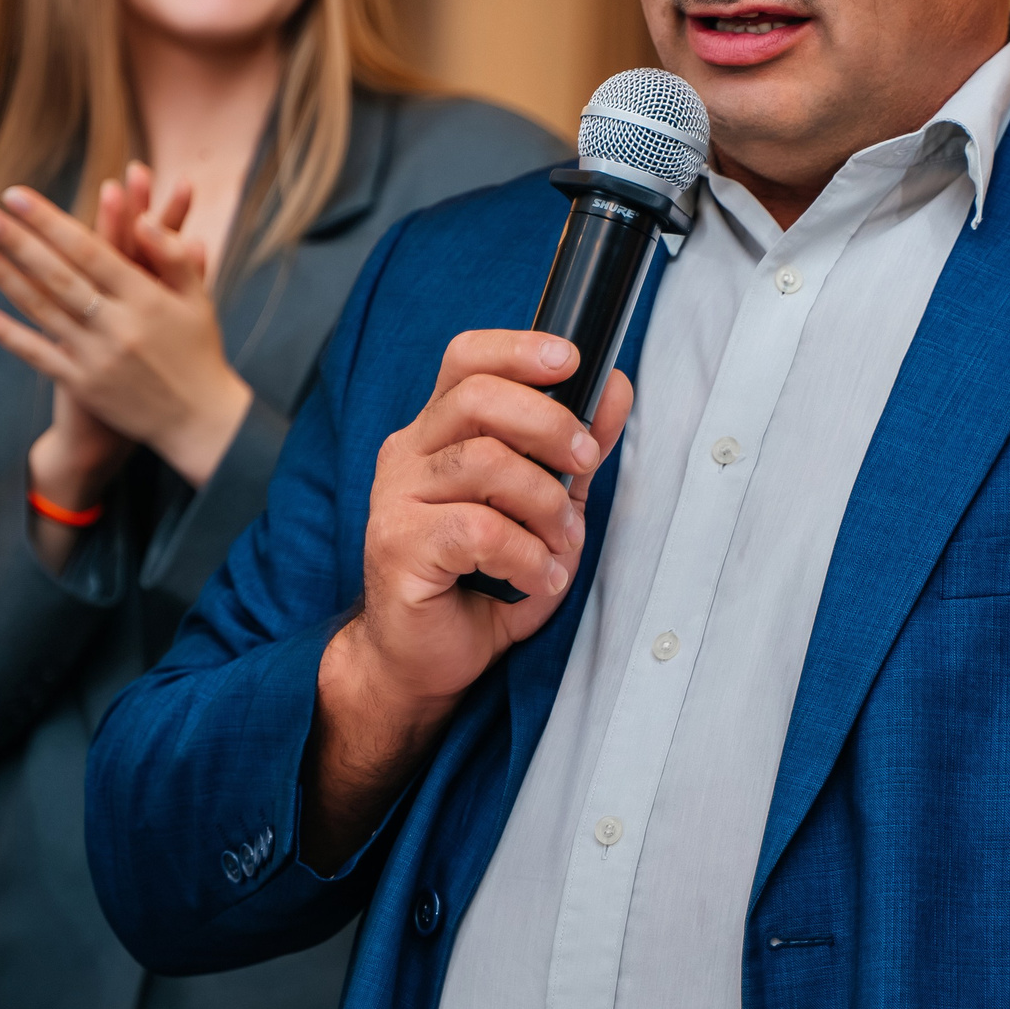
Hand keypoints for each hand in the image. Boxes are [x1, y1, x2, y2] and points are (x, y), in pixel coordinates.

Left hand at [0, 165, 255, 493]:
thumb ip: (173, 256)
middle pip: (59, 275)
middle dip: (18, 242)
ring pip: (42, 309)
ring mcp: (97, 357)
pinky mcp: (83, 385)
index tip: (18, 197)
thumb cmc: (199, 352)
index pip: (90, 250)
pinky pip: (36, 354)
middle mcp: (119, 325)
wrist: (199, 422)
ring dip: (4, 278)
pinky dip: (4, 332)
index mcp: (147, 298)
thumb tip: (142, 221)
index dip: (51, 222)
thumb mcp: (198, 300)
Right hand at [303, 330, 632, 866]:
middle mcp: (408, 454)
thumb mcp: (544, 506)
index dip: (519, 349)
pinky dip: (527, 556)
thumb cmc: (480, 581)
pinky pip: (479, 529)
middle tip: (585, 465)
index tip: (572, 361)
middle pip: (477, 397)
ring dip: (546, 504)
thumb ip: (574, 449)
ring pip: (485, 463)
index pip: (466, 360)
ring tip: (561, 544)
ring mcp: (395, 498)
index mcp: (438, 432)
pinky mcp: (397, 546)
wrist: (421, 659)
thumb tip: (614, 389)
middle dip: (550, 424)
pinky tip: (537, 579)